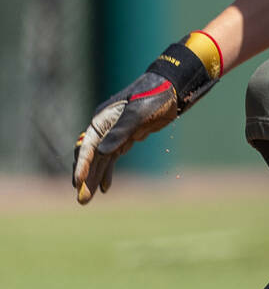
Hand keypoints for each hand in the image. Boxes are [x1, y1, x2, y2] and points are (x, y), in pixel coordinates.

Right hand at [72, 33, 220, 203]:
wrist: (172, 88)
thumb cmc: (154, 96)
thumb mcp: (138, 113)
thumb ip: (122, 131)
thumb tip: (102, 151)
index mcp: (103, 119)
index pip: (87, 146)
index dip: (81, 165)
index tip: (77, 183)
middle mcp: (105, 127)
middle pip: (90, 156)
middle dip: (85, 178)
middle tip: (81, 200)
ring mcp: (114, 133)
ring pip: (100, 160)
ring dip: (93, 179)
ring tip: (86, 200)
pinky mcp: (126, 138)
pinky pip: (112, 158)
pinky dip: (107, 172)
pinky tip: (105, 188)